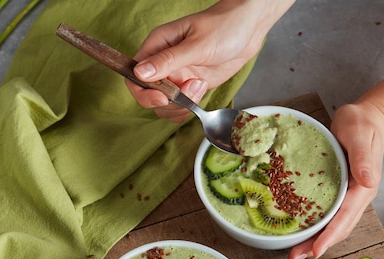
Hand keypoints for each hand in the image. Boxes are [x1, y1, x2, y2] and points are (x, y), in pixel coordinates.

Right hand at [126, 0, 293, 121]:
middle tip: (189, 90)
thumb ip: (168, 60)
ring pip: (164, 106)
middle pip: (148, 96)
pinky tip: (202, 90)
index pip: (134, 75)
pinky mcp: (189, 87)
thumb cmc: (224, 26)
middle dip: (167, 102)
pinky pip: (180, 107)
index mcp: (156, 47)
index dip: (143, 91)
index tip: (162, 98)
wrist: (249, 29)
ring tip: (200, 85)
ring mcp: (176, 77)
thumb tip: (140, 73)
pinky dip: (189, 107)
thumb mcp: (196, 44)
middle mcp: (162, 64)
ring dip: (181, 105)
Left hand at [288, 103, 383, 258]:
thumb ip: (362, 158)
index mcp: (363, 187)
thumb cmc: (362, 125)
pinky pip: (327, 214)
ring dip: (314, 240)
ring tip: (295, 253)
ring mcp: (348, 196)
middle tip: (295, 258)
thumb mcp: (359, 136)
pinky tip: (299, 231)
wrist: (367, 119)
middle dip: (317, 245)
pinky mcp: (339, 192)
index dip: (329, 236)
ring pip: (332, 225)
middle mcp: (357, 197)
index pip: (345, 218)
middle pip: (338, 228)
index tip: (315, 251)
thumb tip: (366, 180)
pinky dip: (314, 226)